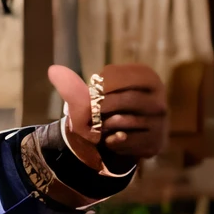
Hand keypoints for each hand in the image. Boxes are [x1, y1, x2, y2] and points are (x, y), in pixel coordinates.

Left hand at [48, 63, 167, 172]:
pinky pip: (126, 141)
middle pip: (123, 99)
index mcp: (147, 77)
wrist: (123, 137)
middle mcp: (159, 98)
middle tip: (91, 114)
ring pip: (123, 121)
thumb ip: (73, 85)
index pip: (116, 76)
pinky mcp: (155, 142)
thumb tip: (53, 71)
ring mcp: (160, 122)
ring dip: (104, 125)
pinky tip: (111, 139)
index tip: (92, 95)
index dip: (97, 87)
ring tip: (102, 126)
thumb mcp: (93, 95)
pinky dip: (111, 141)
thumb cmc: (107, 109)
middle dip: (99, 108)